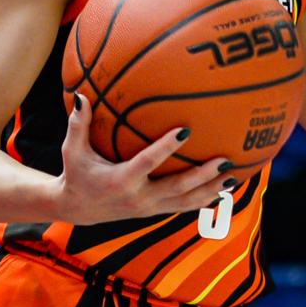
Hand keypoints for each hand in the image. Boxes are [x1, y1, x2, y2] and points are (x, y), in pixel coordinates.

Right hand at [54, 94, 231, 224]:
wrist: (77, 208)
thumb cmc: (76, 173)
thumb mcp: (72, 150)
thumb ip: (78, 124)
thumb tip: (81, 95)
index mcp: (121, 180)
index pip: (147, 162)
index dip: (166, 148)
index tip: (186, 130)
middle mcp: (139, 198)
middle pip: (177, 187)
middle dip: (202, 175)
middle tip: (224, 160)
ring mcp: (149, 208)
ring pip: (185, 202)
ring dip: (210, 190)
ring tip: (233, 178)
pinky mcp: (155, 212)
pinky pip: (183, 207)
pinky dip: (204, 200)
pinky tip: (223, 191)